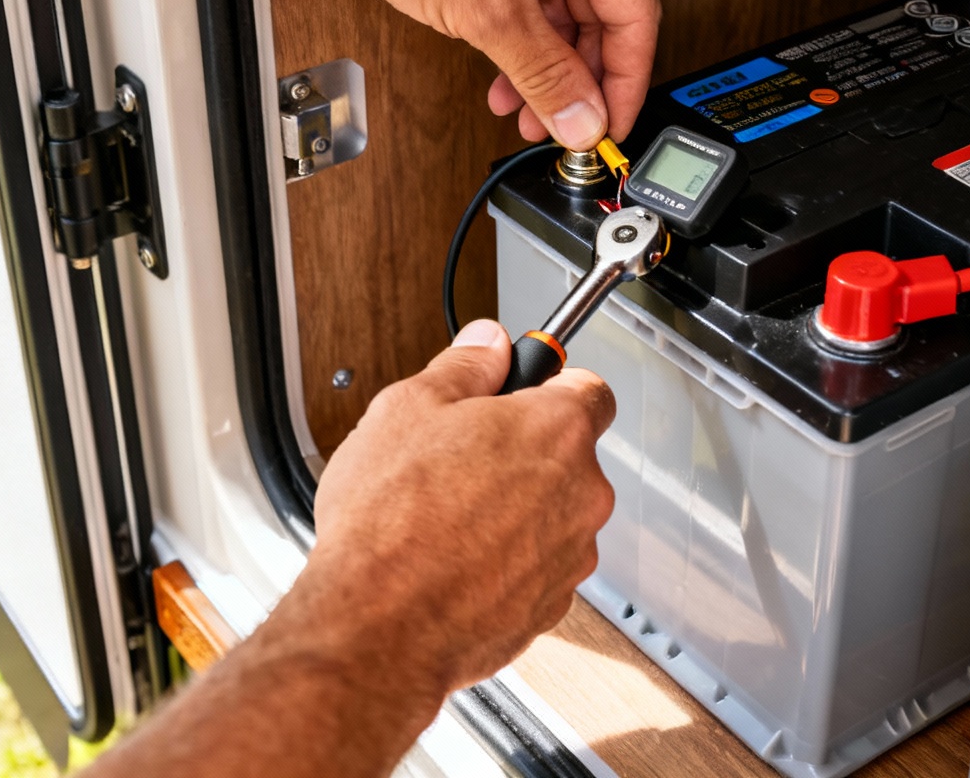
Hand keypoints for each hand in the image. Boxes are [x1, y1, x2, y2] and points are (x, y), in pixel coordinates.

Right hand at [300, 319, 615, 700]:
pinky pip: (535, 564)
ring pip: (551, 512)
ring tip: (445, 514)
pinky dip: (505, 558)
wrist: (380, 626)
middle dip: (520, 451)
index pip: (589, 387)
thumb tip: (486, 343)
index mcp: (556, 430)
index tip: (520, 388)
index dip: (550, 383)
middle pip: (567, 454)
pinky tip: (453, 558)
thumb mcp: (408, 408)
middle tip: (458, 455)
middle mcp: (581, 493)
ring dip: (514, 508)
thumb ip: (463, 366)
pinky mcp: (550, 605)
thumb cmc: (390, 522)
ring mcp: (571, 555)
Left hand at [314, 0, 660, 149]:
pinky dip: (521, 36)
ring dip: (544, 64)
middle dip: (576, 79)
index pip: (635, 18)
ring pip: (562, 10)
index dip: (623, 83)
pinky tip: (503, 71)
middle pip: (600, 17)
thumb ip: (545, 76)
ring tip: (523, 106)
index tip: (610, 126)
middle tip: (560, 124)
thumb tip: (581, 118)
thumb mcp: (490, 14)